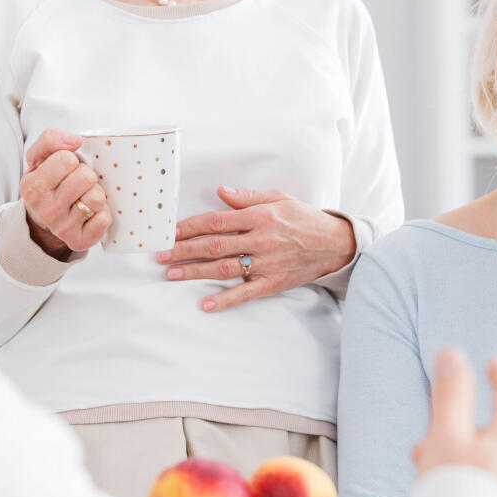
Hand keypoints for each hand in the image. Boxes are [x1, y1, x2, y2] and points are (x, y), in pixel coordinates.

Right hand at [20, 129, 109, 257]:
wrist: (43, 221)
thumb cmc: (47, 183)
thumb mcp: (39, 158)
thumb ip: (50, 139)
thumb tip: (75, 140)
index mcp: (33, 187)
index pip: (67, 159)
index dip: (71, 160)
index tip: (65, 169)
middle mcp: (45, 210)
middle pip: (86, 177)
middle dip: (86, 175)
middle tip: (77, 183)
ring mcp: (62, 228)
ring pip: (97, 197)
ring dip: (95, 193)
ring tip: (83, 197)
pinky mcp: (80, 241)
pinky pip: (104, 218)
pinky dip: (102, 213)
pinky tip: (89, 213)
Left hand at [158, 187, 357, 311]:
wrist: (335, 243)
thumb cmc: (304, 218)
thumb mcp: (279, 198)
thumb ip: (248, 197)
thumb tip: (221, 192)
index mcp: (261, 216)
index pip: (217, 221)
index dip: (190, 227)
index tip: (170, 233)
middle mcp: (262, 239)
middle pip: (215, 245)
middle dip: (184, 250)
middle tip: (160, 256)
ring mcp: (268, 262)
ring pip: (224, 268)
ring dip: (195, 272)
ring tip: (172, 274)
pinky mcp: (274, 282)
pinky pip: (246, 293)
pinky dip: (226, 300)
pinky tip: (206, 304)